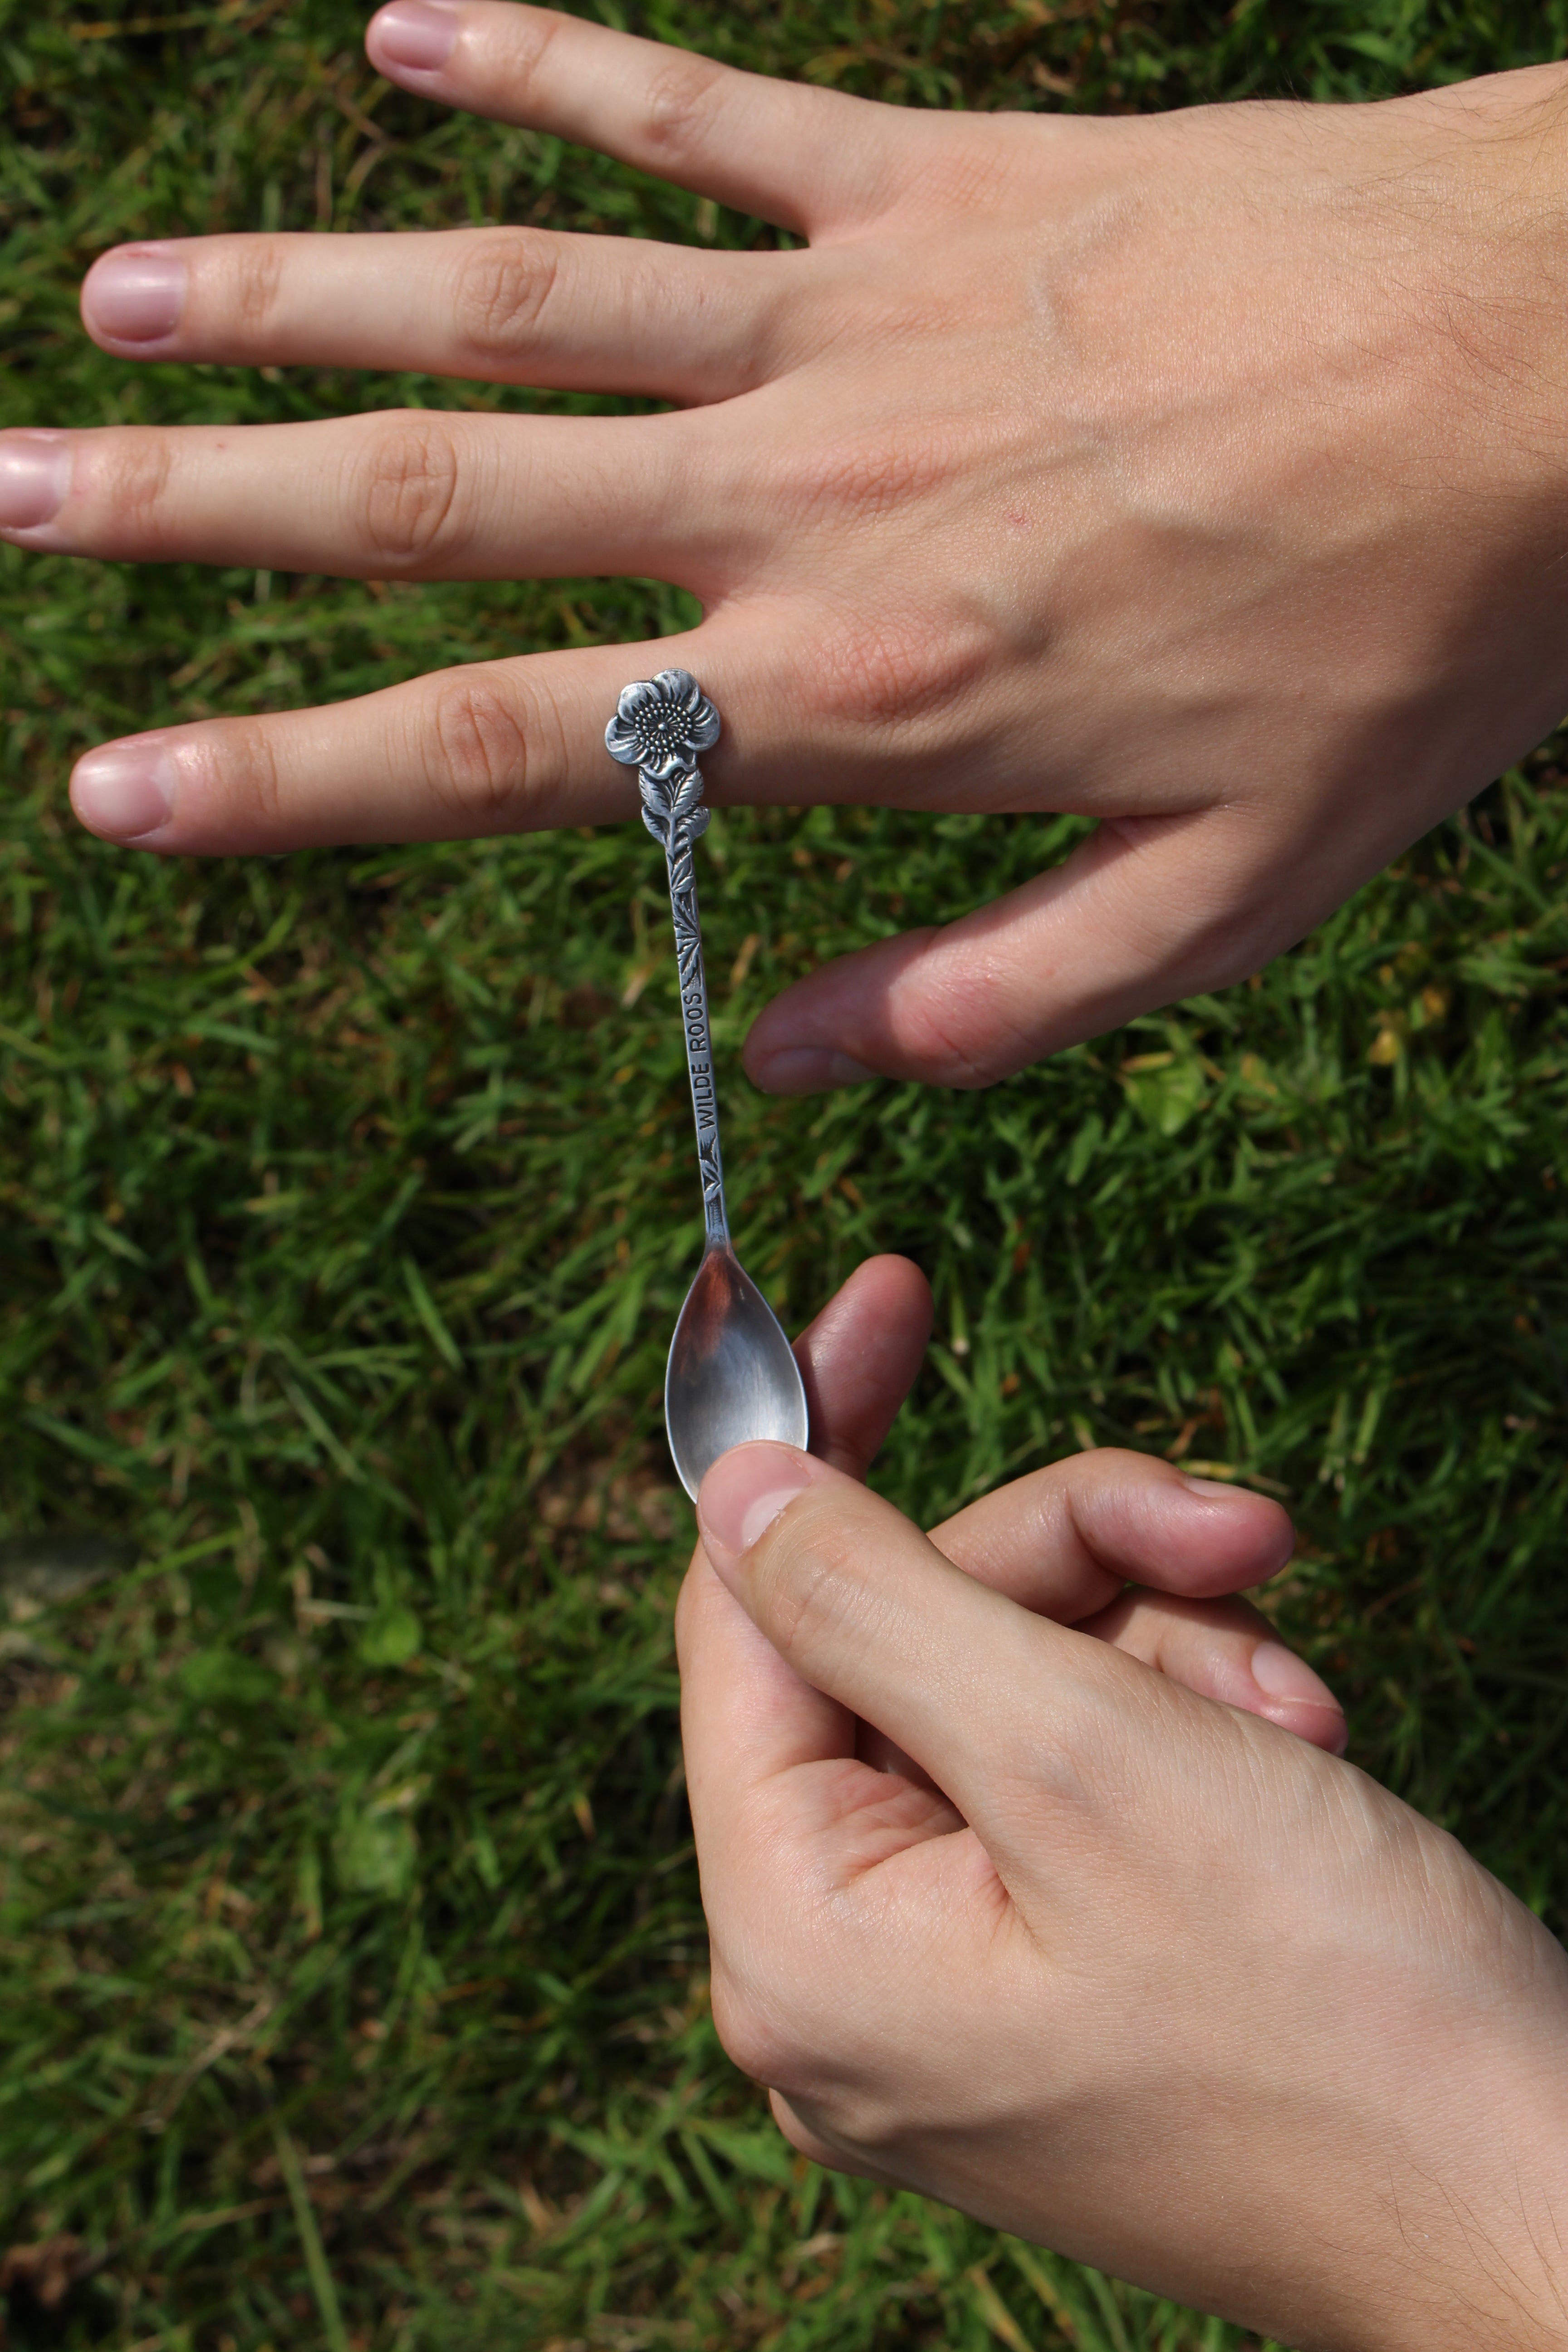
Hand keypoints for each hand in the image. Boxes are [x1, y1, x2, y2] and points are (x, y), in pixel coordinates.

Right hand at [7, 11, 1566, 1086]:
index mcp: (858, 696)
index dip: (286, 777)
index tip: (114, 783)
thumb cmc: (1399, 651)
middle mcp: (802, 497)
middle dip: (193, 502)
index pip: (502, 746)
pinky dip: (539, 58)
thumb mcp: (1224, 907)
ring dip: (294, 293)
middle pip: (433, 498)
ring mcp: (853, 314)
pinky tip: (392, 29)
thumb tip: (797, 1056)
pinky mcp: (930, 177)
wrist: (1561, 372)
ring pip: (511, 300)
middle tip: (8, 489)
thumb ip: (993, 996)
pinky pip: (693, 109)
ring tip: (114, 296)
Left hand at [679, 1281, 1567, 2348]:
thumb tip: (733, 1486)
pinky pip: (1074, 1772)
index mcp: (796, 1936)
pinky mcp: (1054, 1970)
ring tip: (1298, 1713)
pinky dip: (1189, 1727)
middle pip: (908, 1638)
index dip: (821, 1436)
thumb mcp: (1082, 1750)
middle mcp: (842, 1972)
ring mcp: (950, 1979)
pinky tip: (1296, 1750)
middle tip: (1243, 1532)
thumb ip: (876, 1597)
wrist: (1537, 2208)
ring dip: (1165, 1649)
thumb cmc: (1337, 2009)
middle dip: (1081, 1564)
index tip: (889, 1288)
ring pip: (1012, 1686)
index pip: (748, 1613)